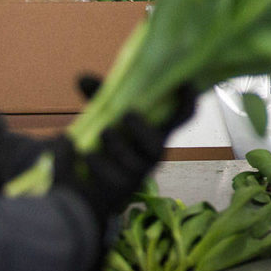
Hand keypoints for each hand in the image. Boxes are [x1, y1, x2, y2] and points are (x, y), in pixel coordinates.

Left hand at [52, 79, 199, 221]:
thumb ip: (98, 97)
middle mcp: (151, 154)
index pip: (181, 117)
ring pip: (133, 163)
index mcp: (155, 130)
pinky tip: (82, 154)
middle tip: (126, 114)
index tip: (185, 83)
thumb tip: (82, 77)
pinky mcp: (117, 192)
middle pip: (158, 146)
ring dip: (116, 145)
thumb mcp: (104, 116)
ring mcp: (136, 175)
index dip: (188, 101)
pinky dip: (93, 162)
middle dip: (142, 129)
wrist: (83, 191)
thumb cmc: (104, 145)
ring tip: (101, 132)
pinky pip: (107, 178)